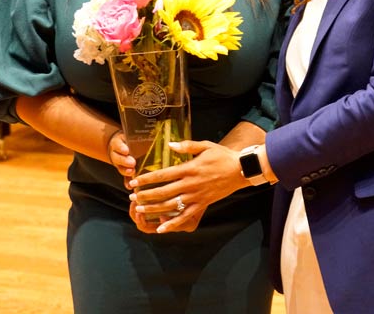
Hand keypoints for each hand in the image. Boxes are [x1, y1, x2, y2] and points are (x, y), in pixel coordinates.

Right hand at [106, 129, 135, 189]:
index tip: (127, 150)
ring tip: (132, 173)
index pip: (118, 145)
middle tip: (132, 163)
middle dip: (125, 161)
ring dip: (126, 171)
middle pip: (118, 158)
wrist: (120, 145)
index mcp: (118, 143)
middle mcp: (116, 154)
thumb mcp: (130, 135)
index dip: (121, 148)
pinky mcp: (124, 171)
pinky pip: (124, 178)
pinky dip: (127, 182)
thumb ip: (139, 135)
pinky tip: (129, 186)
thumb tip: (154, 132)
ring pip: (120, 168)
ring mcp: (119, 164)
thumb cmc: (129, 139)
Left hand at [129, 140, 249, 233]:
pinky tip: (161, 228)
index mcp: (189, 168)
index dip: (147, 179)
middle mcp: (190, 184)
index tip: (135, 181)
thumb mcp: (205, 145)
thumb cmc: (222, 156)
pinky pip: (186, 216)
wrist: (241, 170)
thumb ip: (186, 146)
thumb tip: (169, 145)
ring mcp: (196, 196)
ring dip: (154, 208)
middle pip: (163, 192)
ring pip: (171, 205)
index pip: (163, 175)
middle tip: (131, 197)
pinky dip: (173, 223)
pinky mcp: (203, 204)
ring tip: (140, 210)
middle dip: (145, 195)